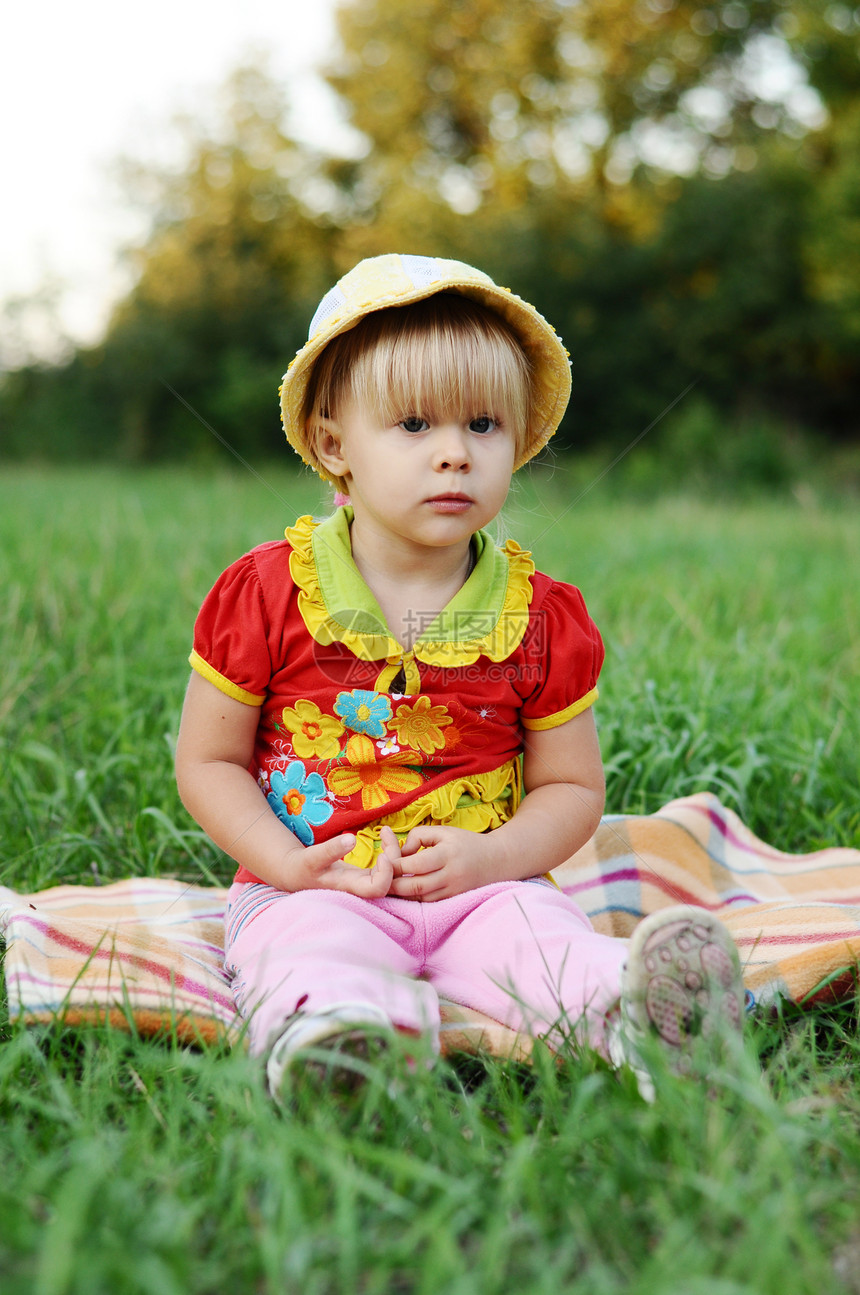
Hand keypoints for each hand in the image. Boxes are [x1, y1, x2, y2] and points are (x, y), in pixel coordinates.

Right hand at [287, 833, 393, 898]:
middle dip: (397, 858)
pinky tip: (384, 836)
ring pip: (392, 874)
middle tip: (385, 833)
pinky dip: (390, 851)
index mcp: (350, 887)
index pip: (378, 890)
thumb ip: (331, 849)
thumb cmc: (303, 867)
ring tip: (385, 831)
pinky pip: (387, 867)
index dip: (386, 874)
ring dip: (395, 852)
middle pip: (392, 881)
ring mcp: (366, 882)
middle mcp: (362, 888)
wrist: (297, 874)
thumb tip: (352, 839)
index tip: (382, 854)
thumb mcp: (313, 857)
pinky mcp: (367, 875)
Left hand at [380, 825, 495, 901]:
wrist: (496, 861)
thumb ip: (418, 836)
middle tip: (377, 879)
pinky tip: (402, 894)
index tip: (382, 861)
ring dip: (400, 895)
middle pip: (414, 886)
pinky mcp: (454, 901)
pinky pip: (428, 904)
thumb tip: (400, 852)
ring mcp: (453, 891)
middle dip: (392, 885)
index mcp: (447, 854)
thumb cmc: (465, 843)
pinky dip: (413, 900)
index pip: (415, 865)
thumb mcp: (443, 831)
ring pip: (420, 899)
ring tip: (386, 886)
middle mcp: (451, 875)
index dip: (394, 865)